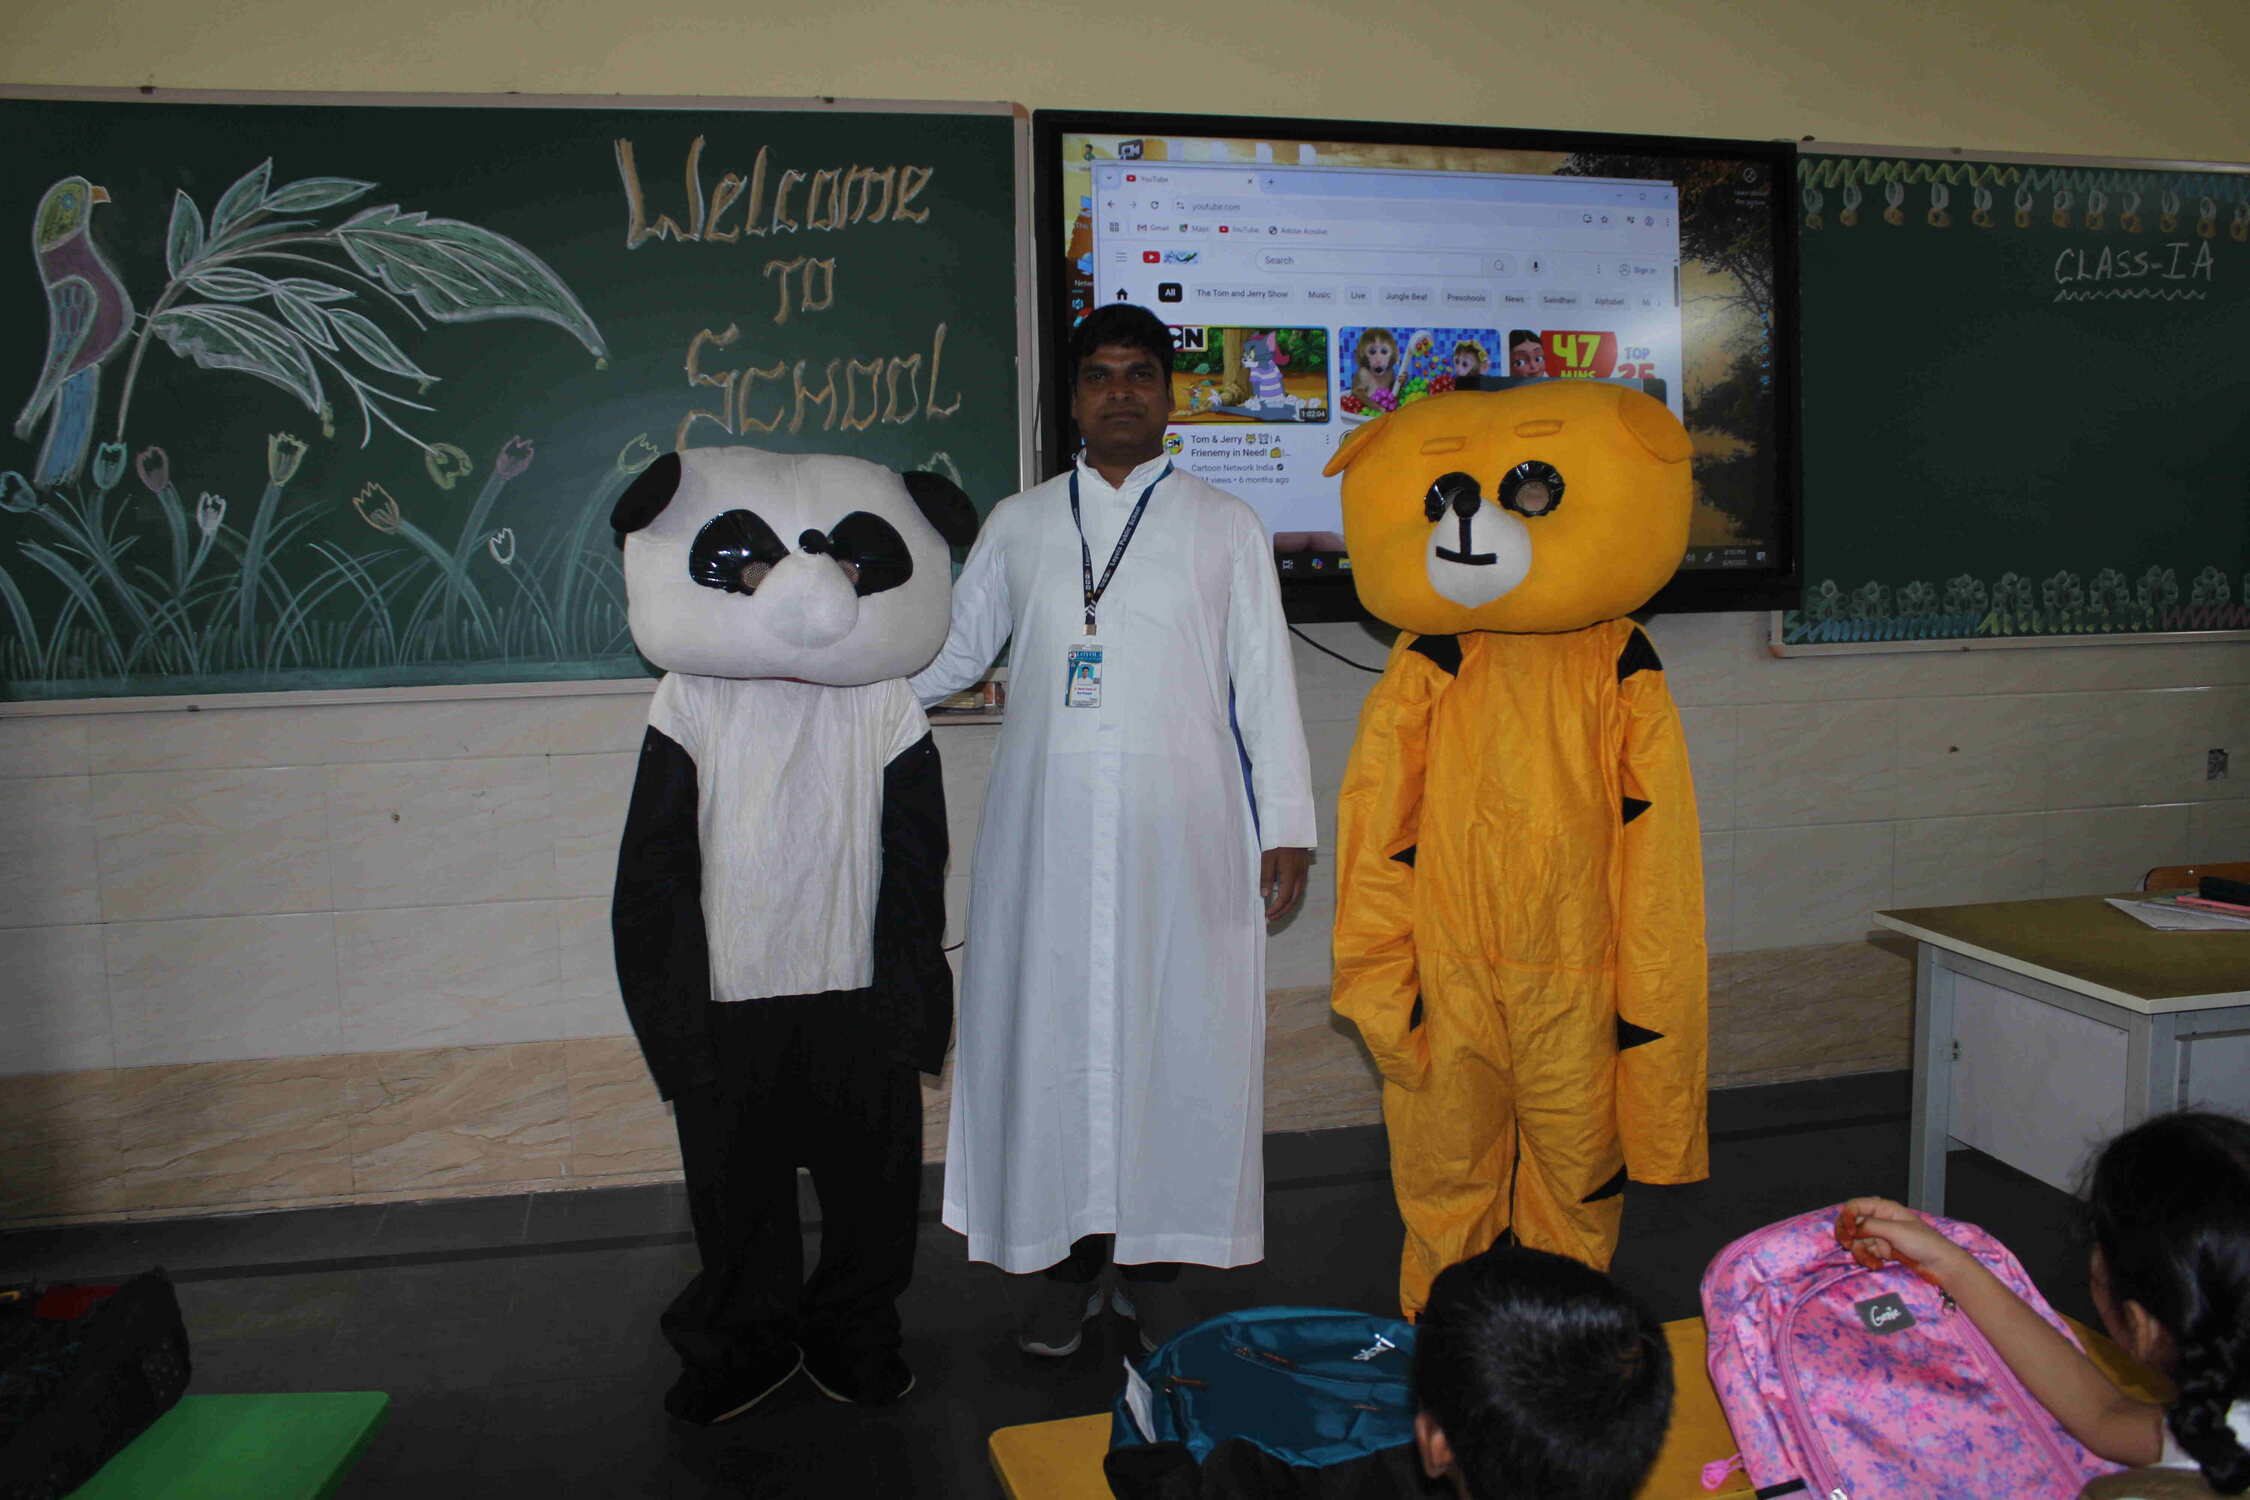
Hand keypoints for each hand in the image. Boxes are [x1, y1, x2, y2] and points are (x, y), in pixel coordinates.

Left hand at [1261, 847, 1310, 920]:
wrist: (1292, 829)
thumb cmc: (1278, 842)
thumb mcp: (1267, 858)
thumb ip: (1266, 877)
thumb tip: (1264, 895)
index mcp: (1291, 875)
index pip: (1284, 898)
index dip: (1276, 908)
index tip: (1267, 914)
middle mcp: (1300, 877)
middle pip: (1293, 900)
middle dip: (1282, 912)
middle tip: (1271, 918)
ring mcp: (1304, 874)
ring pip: (1298, 896)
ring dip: (1287, 906)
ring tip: (1277, 912)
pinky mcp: (1304, 870)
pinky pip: (1300, 889)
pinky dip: (1292, 898)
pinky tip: (1284, 899)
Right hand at [1837, 1197, 1969, 1284]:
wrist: (1940, 1265)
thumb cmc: (1923, 1243)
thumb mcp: (1896, 1231)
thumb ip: (1870, 1226)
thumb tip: (1851, 1226)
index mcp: (1884, 1209)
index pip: (1855, 1206)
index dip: (1848, 1217)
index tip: (1851, 1232)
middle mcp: (1879, 1220)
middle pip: (1851, 1224)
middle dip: (1848, 1236)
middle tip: (1848, 1245)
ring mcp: (1880, 1236)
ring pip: (1856, 1241)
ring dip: (1860, 1252)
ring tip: (1872, 1262)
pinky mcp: (1882, 1250)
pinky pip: (1865, 1253)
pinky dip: (1868, 1260)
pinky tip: (1877, 1265)